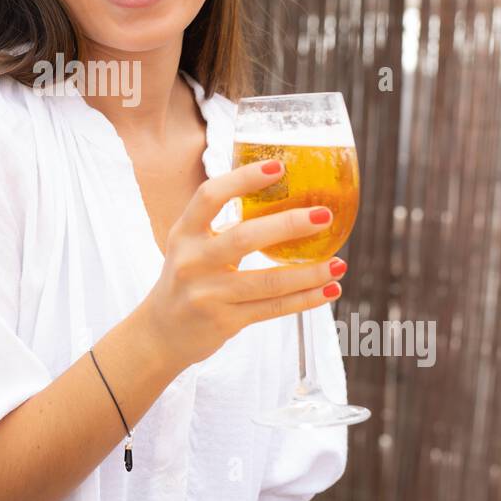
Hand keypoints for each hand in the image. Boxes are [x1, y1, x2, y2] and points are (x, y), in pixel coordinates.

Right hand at [144, 159, 345, 370]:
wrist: (162, 332)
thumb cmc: (189, 278)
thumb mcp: (193, 246)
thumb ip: (226, 226)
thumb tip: (284, 201)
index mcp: (185, 233)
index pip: (210, 196)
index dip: (243, 179)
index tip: (278, 167)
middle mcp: (193, 261)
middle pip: (244, 238)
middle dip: (288, 225)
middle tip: (325, 215)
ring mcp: (207, 294)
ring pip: (267, 282)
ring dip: (308, 272)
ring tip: (339, 263)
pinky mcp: (224, 321)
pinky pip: (272, 308)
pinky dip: (305, 299)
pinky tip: (328, 289)